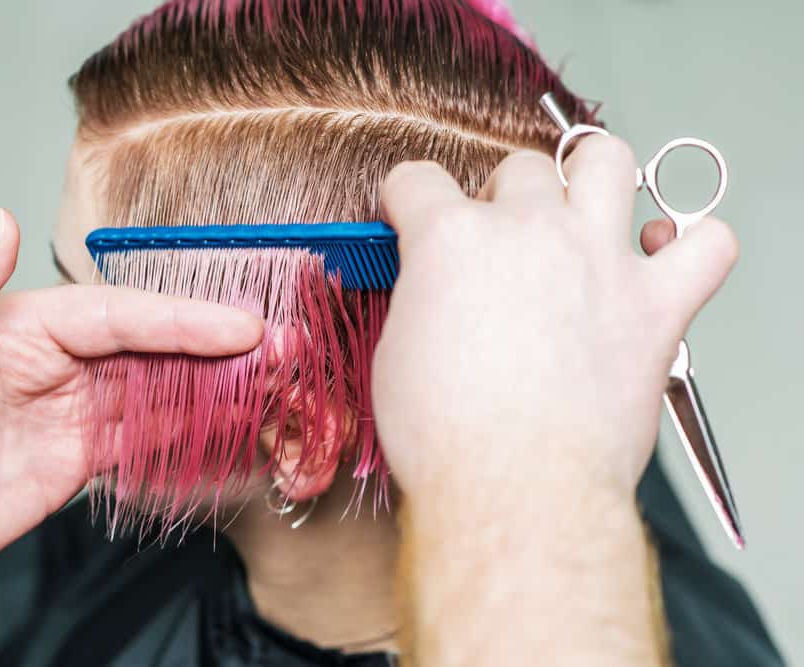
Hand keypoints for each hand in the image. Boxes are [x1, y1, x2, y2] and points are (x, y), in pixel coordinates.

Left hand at [0, 209, 262, 628]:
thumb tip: (1, 221)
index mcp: (25, 326)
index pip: (117, 316)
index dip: (181, 318)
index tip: (239, 326)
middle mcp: (58, 364)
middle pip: (153, 349)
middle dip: (218, 348)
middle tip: (284, 348)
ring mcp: (73, 414)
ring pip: (160, 393)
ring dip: (216, 389)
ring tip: (276, 387)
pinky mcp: (77, 462)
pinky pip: (145, 444)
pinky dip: (189, 438)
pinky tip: (228, 432)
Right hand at [374, 136, 735, 665]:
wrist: (513, 486)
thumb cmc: (447, 435)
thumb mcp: (396, 355)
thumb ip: (420, 300)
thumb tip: (434, 294)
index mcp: (452, 240)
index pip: (419, 181)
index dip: (407, 199)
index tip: (412, 216)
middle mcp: (529, 231)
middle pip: (518, 169)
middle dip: (502, 196)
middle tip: (499, 238)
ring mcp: (598, 260)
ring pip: (609, 163)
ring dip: (592, 173)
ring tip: (582, 201)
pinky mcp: (654, 306)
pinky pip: (707, 246)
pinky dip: (694, 241)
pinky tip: (664, 253)